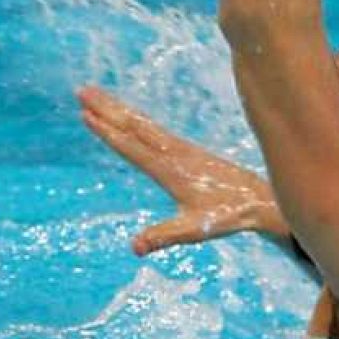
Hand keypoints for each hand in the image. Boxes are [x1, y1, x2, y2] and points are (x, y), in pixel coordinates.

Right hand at [79, 86, 285, 254]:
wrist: (257, 198)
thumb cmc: (226, 215)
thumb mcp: (194, 230)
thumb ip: (163, 237)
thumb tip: (134, 247)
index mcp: (169, 170)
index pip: (131, 148)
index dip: (108, 132)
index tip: (86, 115)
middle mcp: (172, 152)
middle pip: (132, 125)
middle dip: (106, 108)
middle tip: (81, 91)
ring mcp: (178, 147)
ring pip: (141, 122)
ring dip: (116, 107)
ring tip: (94, 93)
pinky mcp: (183, 148)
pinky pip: (151, 127)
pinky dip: (133, 116)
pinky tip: (126, 113)